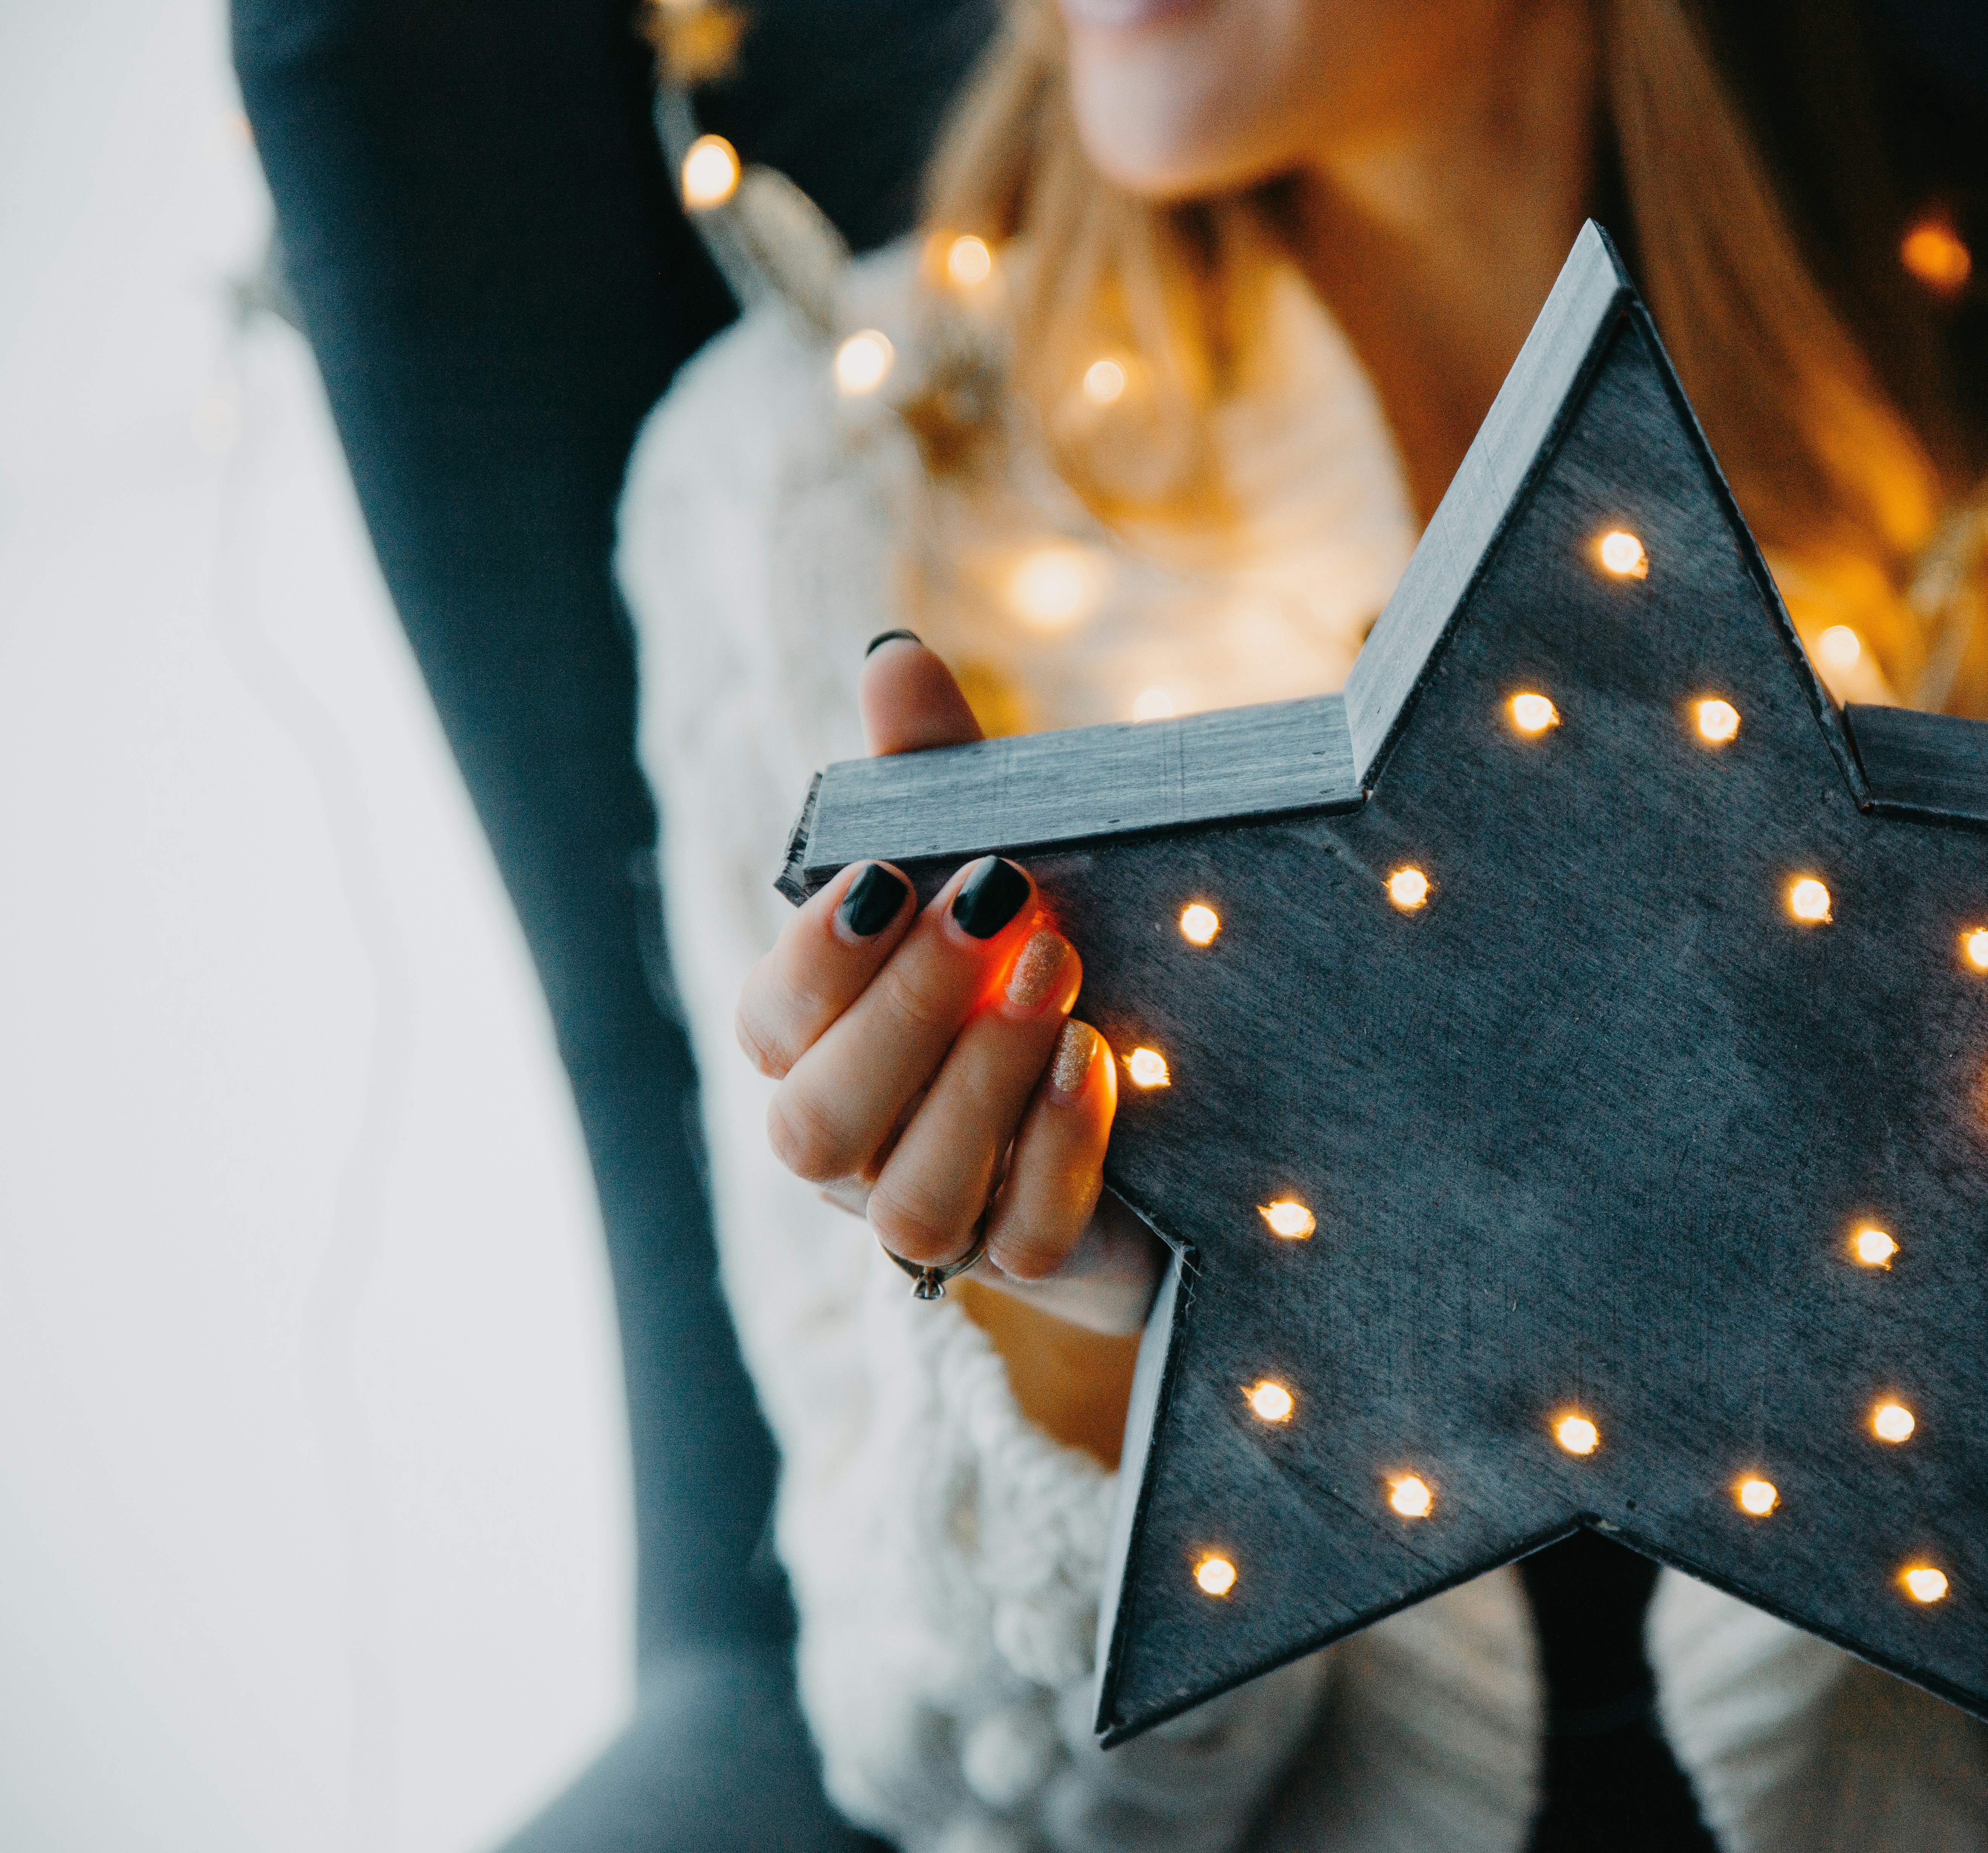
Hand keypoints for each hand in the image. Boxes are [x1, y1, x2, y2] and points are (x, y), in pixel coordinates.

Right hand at [733, 634, 1161, 1335]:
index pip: (769, 1021)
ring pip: (912, 1199)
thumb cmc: (1048, 953)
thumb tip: (892, 654)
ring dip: (982, 1082)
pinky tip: (1098, 1067)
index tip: (892, 875)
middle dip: (905, 1014)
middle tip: (1003, 910)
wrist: (1177, 1083)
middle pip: (816, 1122)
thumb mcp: (1002, 855)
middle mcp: (856, 1148)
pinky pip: (1023, 1242)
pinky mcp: (1035, 1265)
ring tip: (1061, 978)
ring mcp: (940, 1218)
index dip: (818, 956)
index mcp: (818, 1048)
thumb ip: (934, 771)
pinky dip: (1058, 1155)